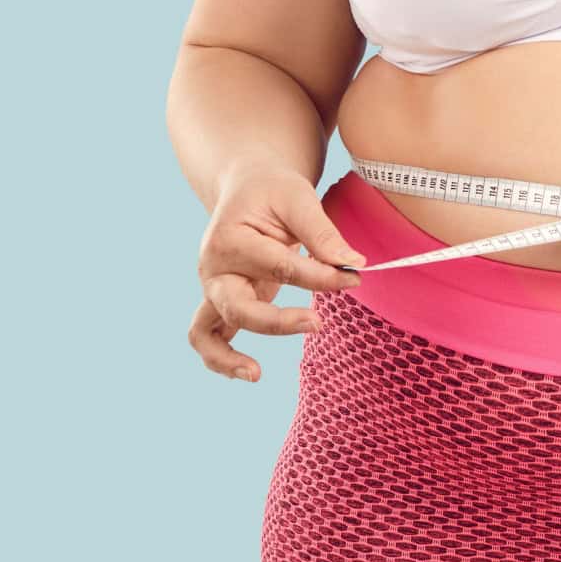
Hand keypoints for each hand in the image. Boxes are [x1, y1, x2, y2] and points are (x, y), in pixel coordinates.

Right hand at [190, 164, 368, 381]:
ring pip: (206, 331)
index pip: (279, 267)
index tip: (354, 276)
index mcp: (229, 239)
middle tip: (319, 323)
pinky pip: (208, 338)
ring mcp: (214, 289)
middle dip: (278, 322)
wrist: (247, 187)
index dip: (320, 277)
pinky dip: (221, 359)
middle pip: (237, 307)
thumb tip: (353, 265)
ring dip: (227, 357)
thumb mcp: (298, 197)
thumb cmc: (272, 190)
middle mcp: (213, 269)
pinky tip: (249, 372)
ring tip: (257, 374)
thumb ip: (322, 233)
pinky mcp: (222, 303)